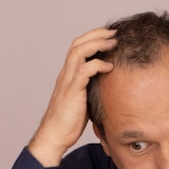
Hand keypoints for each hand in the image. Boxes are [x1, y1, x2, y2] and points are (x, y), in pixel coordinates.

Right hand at [28, 28, 116, 166]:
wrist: (55, 135)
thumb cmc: (69, 121)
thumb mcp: (83, 99)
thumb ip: (91, 88)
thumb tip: (108, 85)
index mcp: (68, 74)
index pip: (77, 47)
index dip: (92, 37)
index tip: (109, 35)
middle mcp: (66, 74)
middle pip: (77, 43)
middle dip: (96, 34)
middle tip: (113, 33)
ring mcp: (68, 81)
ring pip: (79, 52)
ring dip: (97, 44)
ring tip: (113, 43)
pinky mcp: (72, 91)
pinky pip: (84, 71)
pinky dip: (98, 65)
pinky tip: (110, 68)